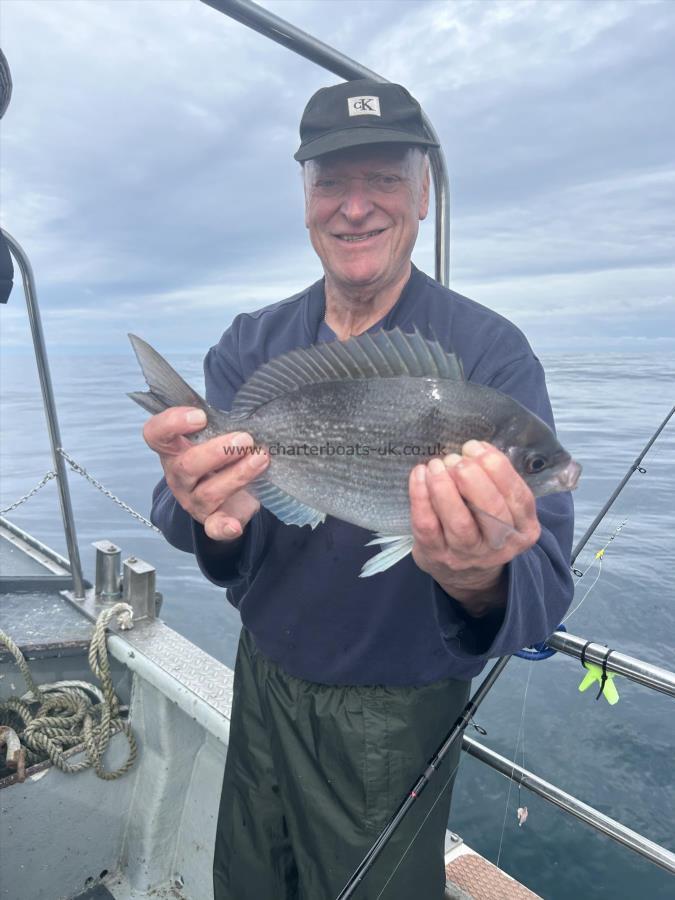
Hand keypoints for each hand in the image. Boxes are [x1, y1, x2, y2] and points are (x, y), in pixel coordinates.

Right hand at [143, 407, 268, 541]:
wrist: (228, 493)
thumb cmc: (220, 456)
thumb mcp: (215, 436)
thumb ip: (220, 424)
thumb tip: (247, 414)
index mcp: (173, 449)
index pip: (157, 434)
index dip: (173, 423)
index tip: (201, 416)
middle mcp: (178, 475)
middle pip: (187, 465)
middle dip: (217, 452)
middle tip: (245, 439)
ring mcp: (193, 500)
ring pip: (209, 492)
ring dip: (238, 475)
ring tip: (261, 459)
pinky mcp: (212, 520)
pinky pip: (214, 528)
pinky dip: (224, 528)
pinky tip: (234, 525)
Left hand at [409, 440, 540, 610]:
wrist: (466, 574)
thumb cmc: (485, 526)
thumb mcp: (504, 509)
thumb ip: (498, 481)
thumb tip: (477, 447)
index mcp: (524, 529)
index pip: (518, 497)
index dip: (498, 468)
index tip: (476, 447)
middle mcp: (499, 545)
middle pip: (492, 511)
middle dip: (473, 477)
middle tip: (456, 458)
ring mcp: (467, 554)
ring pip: (459, 521)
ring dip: (445, 487)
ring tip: (436, 465)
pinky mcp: (436, 555)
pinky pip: (427, 525)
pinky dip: (420, 497)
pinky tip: (419, 475)